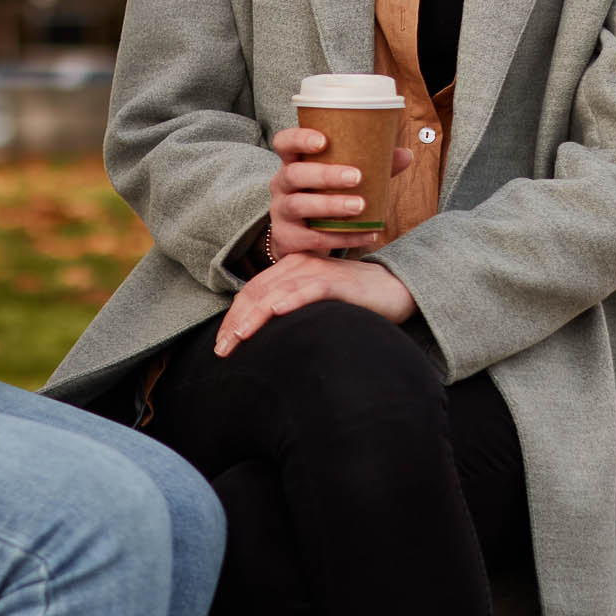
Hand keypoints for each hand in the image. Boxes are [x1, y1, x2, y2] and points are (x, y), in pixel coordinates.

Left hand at [214, 254, 416, 355]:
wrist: (394, 289)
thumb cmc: (351, 301)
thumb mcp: (312, 303)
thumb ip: (289, 309)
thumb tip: (259, 337)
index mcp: (288, 269)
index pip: (251, 292)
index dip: (232, 318)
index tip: (221, 345)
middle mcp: (298, 265)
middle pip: (257, 292)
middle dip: (236, 322)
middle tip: (222, 350)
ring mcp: (318, 271)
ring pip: (277, 291)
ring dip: (255, 315)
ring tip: (240, 337)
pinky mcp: (338, 282)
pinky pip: (310, 289)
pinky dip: (292, 299)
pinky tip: (277, 310)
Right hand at [262, 126, 416, 258]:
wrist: (302, 239)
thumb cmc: (324, 197)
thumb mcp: (340, 179)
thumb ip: (372, 165)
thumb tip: (405, 154)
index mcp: (293, 163)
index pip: (284, 143)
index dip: (298, 139)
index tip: (323, 141)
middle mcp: (281, 185)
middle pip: (294, 174)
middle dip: (325, 175)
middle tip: (356, 177)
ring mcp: (281, 212)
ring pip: (299, 205)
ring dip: (330, 205)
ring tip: (359, 206)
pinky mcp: (288, 238)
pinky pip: (314, 238)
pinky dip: (343, 237)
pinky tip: (367, 234)